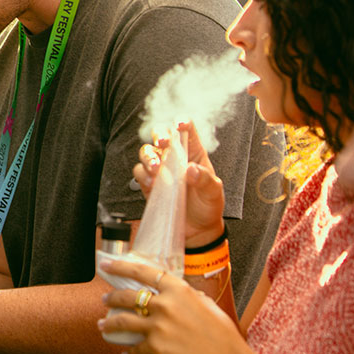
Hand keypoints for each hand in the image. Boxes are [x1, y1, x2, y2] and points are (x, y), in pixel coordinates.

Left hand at [98, 259, 262, 353]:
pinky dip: (128, 351)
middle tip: (105, 298)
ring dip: (109, 323)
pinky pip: (135, 348)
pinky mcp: (156, 347)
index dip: (121, 267)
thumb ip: (186, 296)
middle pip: (127, 296)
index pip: (143, 272)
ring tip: (103, 324)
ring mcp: (158, 326)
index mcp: (178, 290)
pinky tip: (126, 352)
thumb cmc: (223, 336)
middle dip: (111, 297)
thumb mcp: (206, 304)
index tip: (109, 266)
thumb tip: (174, 293)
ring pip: (122, 321)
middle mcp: (165, 305)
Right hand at [131, 121, 225, 246]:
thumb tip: (191, 169)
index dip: (182, 123)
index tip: (180, 124)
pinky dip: (143, 174)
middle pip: (161, 134)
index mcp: (194, 153)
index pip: (187, 131)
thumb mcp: (214, 193)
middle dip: (159, 134)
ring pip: (147, 151)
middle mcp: (175, 157)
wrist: (196, 231)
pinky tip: (152, 183)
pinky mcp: (149, 183)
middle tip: (162, 142)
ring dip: (149, 156)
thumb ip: (205, 180)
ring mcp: (160, 169)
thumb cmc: (207, 207)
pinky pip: (139, 171)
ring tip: (156, 168)